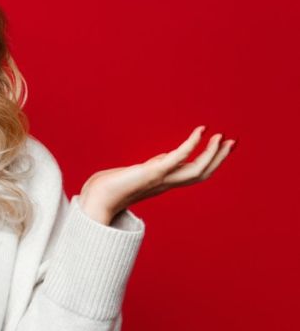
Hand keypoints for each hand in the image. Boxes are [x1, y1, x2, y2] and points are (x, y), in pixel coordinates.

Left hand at [78, 126, 235, 224]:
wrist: (97, 199)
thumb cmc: (110, 187)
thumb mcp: (137, 173)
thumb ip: (152, 168)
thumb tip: (164, 159)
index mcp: (164, 184)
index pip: (194, 173)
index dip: (210, 162)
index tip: (222, 147)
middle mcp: (166, 183)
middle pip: (201, 173)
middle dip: (218, 158)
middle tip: (232, 141)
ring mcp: (161, 179)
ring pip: (196, 169)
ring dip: (212, 154)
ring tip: (221, 137)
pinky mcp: (152, 172)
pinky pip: (177, 158)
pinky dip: (191, 144)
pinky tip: (200, 132)